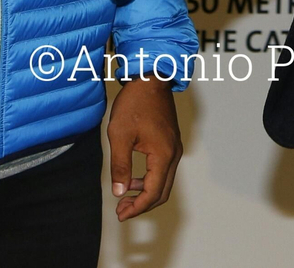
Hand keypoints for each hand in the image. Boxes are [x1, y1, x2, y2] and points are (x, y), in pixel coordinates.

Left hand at [107, 77, 182, 220]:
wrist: (150, 79)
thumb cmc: (135, 103)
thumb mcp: (120, 135)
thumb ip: (120, 165)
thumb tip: (119, 192)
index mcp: (163, 155)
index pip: (153, 193)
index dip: (137, 208)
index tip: (120, 214)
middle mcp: (173, 154)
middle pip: (162, 192)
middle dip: (142, 205)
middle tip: (121, 210)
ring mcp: (174, 149)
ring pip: (163, 182)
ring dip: (145, 193)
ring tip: (124, 195)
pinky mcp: (170, 143)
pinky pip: (163, 170)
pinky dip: (149, 180)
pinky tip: (132, 178)